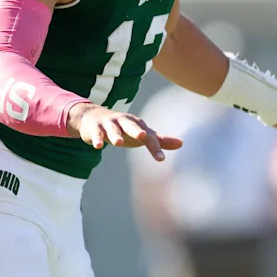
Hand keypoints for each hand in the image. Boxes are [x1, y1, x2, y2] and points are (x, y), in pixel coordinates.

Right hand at [67, 103, 181, 160]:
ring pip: (113, 130)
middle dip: (136, 130)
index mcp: (137, 124)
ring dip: (116, 135)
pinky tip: (98, 145)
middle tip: (142, 135)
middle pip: (131, 126)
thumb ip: (159, 140)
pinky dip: (97, 139)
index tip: (161, 159)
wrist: (94, 118)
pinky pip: (96, 134)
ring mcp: (109, 124)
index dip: (155, 147)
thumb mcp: (140, 134)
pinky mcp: (95, 128)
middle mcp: (124, 122)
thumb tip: (182, 144)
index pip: (148, 137)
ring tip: (118, 143)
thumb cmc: (123, 129)